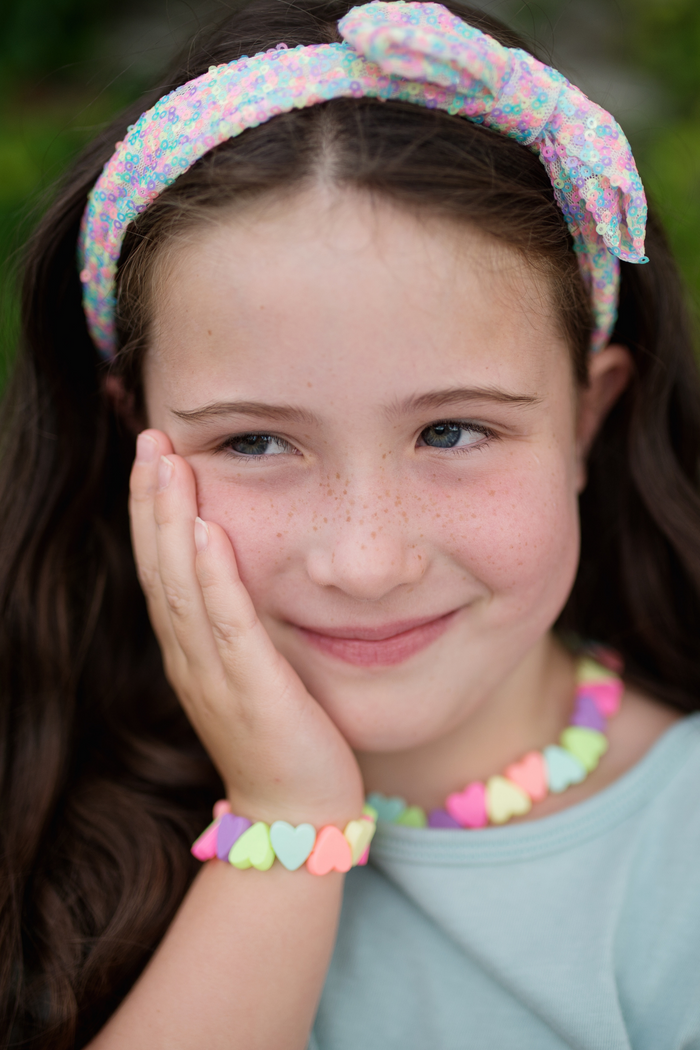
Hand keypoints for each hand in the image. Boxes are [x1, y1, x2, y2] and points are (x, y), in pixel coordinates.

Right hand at [129, 429, 364, 826]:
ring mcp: (214, 675)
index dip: (151, 510)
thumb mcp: (250, 672)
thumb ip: (237, 627)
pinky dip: (213, 578)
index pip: (161, 568)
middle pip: (159, 566)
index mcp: (190, 650)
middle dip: (151, 500)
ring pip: (181, 587)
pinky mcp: (252, 691)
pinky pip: (227, 626)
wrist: (295, 814)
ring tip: (166, 464)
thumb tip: (239, 571)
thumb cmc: (281, 738)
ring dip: (171, 522)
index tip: (153, 455)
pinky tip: (207, 534)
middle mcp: (191, 657)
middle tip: (150, 437)